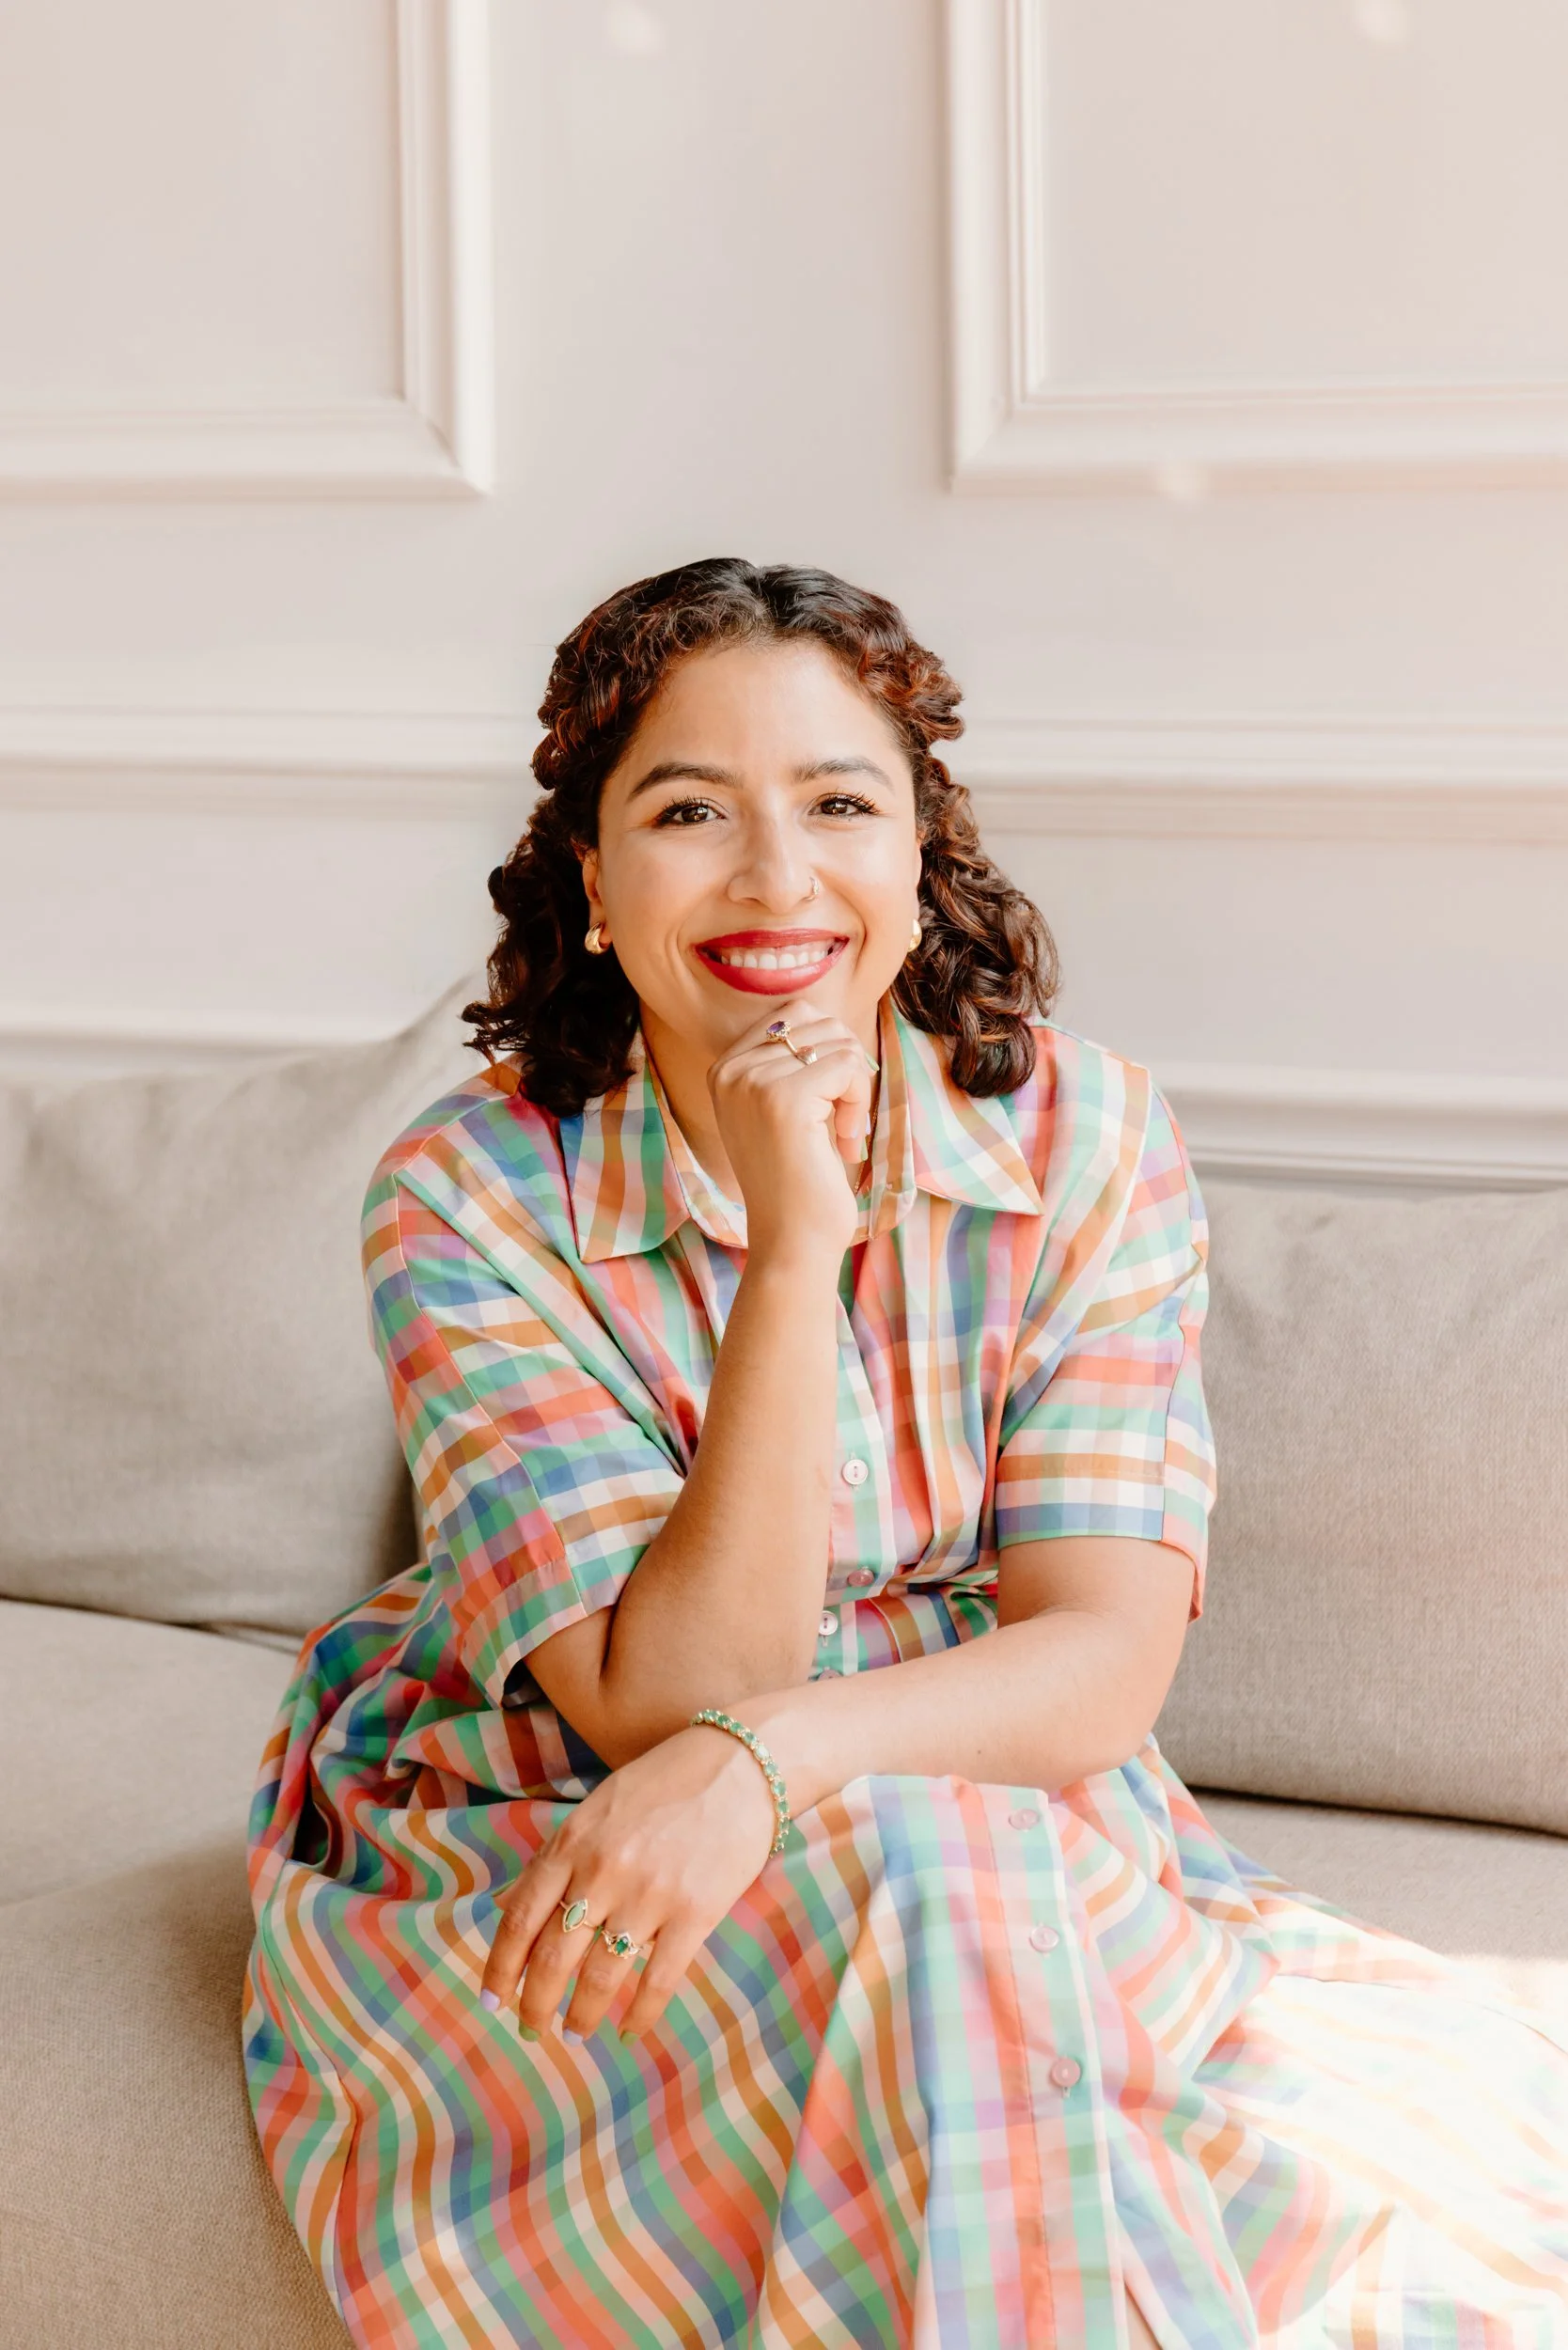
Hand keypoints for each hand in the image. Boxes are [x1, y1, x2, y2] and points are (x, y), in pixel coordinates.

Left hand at [481, 1721, 780, 2043]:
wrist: (740, 1763)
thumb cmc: (665, 1783)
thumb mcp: (597, 1809)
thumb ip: (557, 1858)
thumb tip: (511, 1907)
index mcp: (572, 1844)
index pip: (520, 1920)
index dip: (500, 1968)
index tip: (491, 1999)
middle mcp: (602, 1872)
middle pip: (553, 1959)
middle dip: (536, 2004)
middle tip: (532, 2030)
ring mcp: (648, 1895)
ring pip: (600, 1978)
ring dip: (582, 2016)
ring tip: (576, 2034)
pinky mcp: (694, 1914)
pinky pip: (658, 1981)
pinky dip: (640, 2015)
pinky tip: (629, 2032)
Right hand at [707, 1004, 874, 1261]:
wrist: (790, 1242)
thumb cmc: (796, 1181)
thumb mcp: (778, 1110)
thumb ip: (789, 1064)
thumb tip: (829, 1020)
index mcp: (723, 1069)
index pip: (794, 1015)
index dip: (828, 1054)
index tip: (826, 1106)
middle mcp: (730, 1070)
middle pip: (819, 1023)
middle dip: (845, 1068)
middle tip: (842, 1121)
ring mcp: (753, 1083)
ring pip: (838, 1043)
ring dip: (855, 1089)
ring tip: (842, 1134)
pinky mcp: (785, 1100)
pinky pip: (849, 1066)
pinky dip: (859, 1103)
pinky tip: (845, 1142)